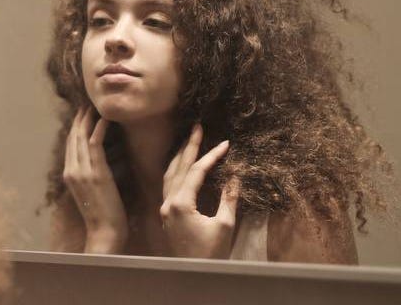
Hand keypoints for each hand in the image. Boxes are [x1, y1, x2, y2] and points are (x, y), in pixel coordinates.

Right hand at [63, 107, 127, 253]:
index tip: (81, 114)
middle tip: (86, 104)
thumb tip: (99, 160)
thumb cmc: (103, 215)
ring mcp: (81, 171)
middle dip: (79, 120)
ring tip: (95, 107)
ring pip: (82, 138)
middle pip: (73, 138)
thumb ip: (90, 174)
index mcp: (68, 175)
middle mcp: (71, 170)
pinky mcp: (95, 172)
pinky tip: (105, 119)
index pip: (70, 145)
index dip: (75, 128)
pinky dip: (99, 129)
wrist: (104, 231)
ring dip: (88, 120)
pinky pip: (95, 144)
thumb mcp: (91, 191)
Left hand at [160, 124, 240, 258]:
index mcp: (180, 204)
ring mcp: (165, 208)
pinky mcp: (167, 214)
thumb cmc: (210, 254)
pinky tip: (181, 165)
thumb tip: (235, 176)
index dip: (211, 156)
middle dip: (189, 146)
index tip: (225, 143)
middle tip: (198, 127)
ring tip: (189, 140)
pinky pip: (168, 185)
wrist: (193, 273)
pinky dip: (175, 171)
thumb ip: (228, 199)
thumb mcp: (224, 226)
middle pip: (178, 168)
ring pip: (169, 175)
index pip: (196, 171)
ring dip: (179, 156)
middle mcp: (168, 203)